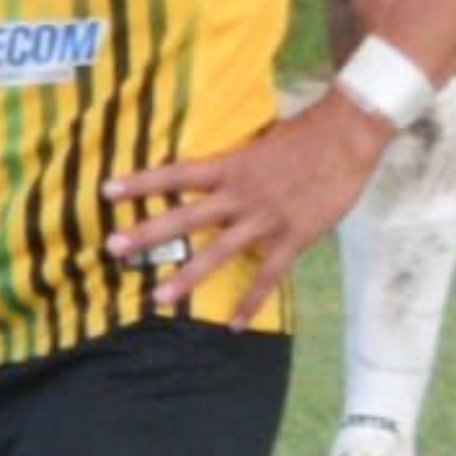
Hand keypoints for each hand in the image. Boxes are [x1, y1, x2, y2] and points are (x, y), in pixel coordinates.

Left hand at [101, 92, 393, 322]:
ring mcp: (265, 218)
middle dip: (148, 233)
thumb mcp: (264, 138)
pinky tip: (234, 325)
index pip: (177, 173)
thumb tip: (221, 161)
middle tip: (112, 249)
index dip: (142, 182)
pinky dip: (252, 300)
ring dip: (187, 275)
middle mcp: (241, 193)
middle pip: (186, 216)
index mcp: (233, 165)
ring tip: (158, 297)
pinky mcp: (292, 236)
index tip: (106, 191)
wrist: (349, 133)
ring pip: (218, 251)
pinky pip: (267, 275)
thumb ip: (241, 156)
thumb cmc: (309, 130)